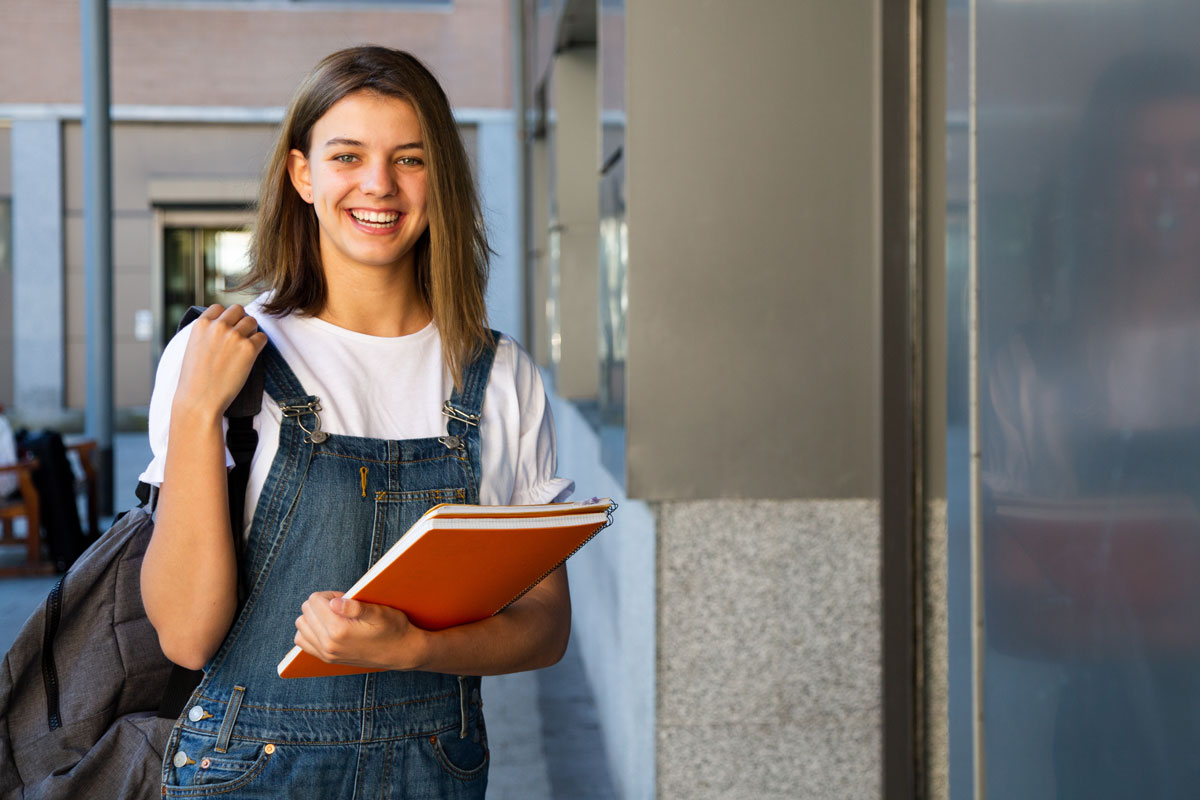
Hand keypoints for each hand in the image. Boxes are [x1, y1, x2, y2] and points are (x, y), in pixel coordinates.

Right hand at [174, 304, 267, 419]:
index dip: (225, 318)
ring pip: (252, 321)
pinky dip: (260, 345)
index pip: (219, 307)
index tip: (227, 330)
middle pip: (238, 310)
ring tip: (246, 347)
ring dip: (252, 331)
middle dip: (240, 321)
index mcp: (201, 324)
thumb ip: (206, 333)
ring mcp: (234, 336)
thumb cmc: (195, 379)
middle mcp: (218, 326)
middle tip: (240, 337)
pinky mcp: (249, 348)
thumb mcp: (193, 347)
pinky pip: (262, 337)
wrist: (200, 400)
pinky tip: (251, 356)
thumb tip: (222, 324)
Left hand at [294, 591, 429, 670]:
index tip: (346, 598)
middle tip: (342, 606)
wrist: (402, 652)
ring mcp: (327, 654)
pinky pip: (303, 641)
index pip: (314, 601)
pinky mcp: (327, 659)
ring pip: (301, 626)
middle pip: (306, 612)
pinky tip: (327, 627)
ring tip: (335, 616)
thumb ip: (355, 607)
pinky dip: (310, 630)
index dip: (330, 594)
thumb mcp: (380, 613)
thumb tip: (333, 602)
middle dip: (321, 603)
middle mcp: (329, 645)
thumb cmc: (394, 628)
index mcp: (339, 630)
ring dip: (314, 616)